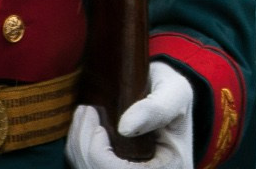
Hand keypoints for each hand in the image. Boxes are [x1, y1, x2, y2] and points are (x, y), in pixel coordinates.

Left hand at [66, 62, 194, 168]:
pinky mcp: (115, 168)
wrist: (171, 99)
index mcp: (170, 167)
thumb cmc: (174, 95)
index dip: (97, 153)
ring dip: (79, 146)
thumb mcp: (176, 93)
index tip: (95, 121)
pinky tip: (83, 128)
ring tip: (83, 114)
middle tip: (84, 110)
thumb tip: (125, 128)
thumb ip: (158, 108)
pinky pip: (89, 167)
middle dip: (83, 145)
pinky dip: (80, 150)